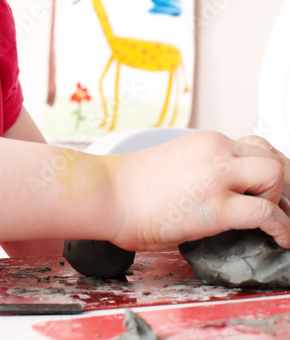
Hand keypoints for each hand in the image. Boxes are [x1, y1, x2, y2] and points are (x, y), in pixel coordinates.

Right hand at [107, 130, 289, 250]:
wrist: (109, 193)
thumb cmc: (132, 186)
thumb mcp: (176, 162)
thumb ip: (205, 169)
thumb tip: (225, 192)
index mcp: (207, 141)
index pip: (256, 146)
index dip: (270, 170)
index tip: (272, 189)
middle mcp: (216, 151)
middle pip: (273, 157)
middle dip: (283, 184)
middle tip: (282, 205)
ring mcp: (217, 177)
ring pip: (274, 176)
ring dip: (278, 201)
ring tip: (273, 221)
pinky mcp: (216, 208)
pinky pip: (266, 213)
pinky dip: (282, 228)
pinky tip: (281, 239)